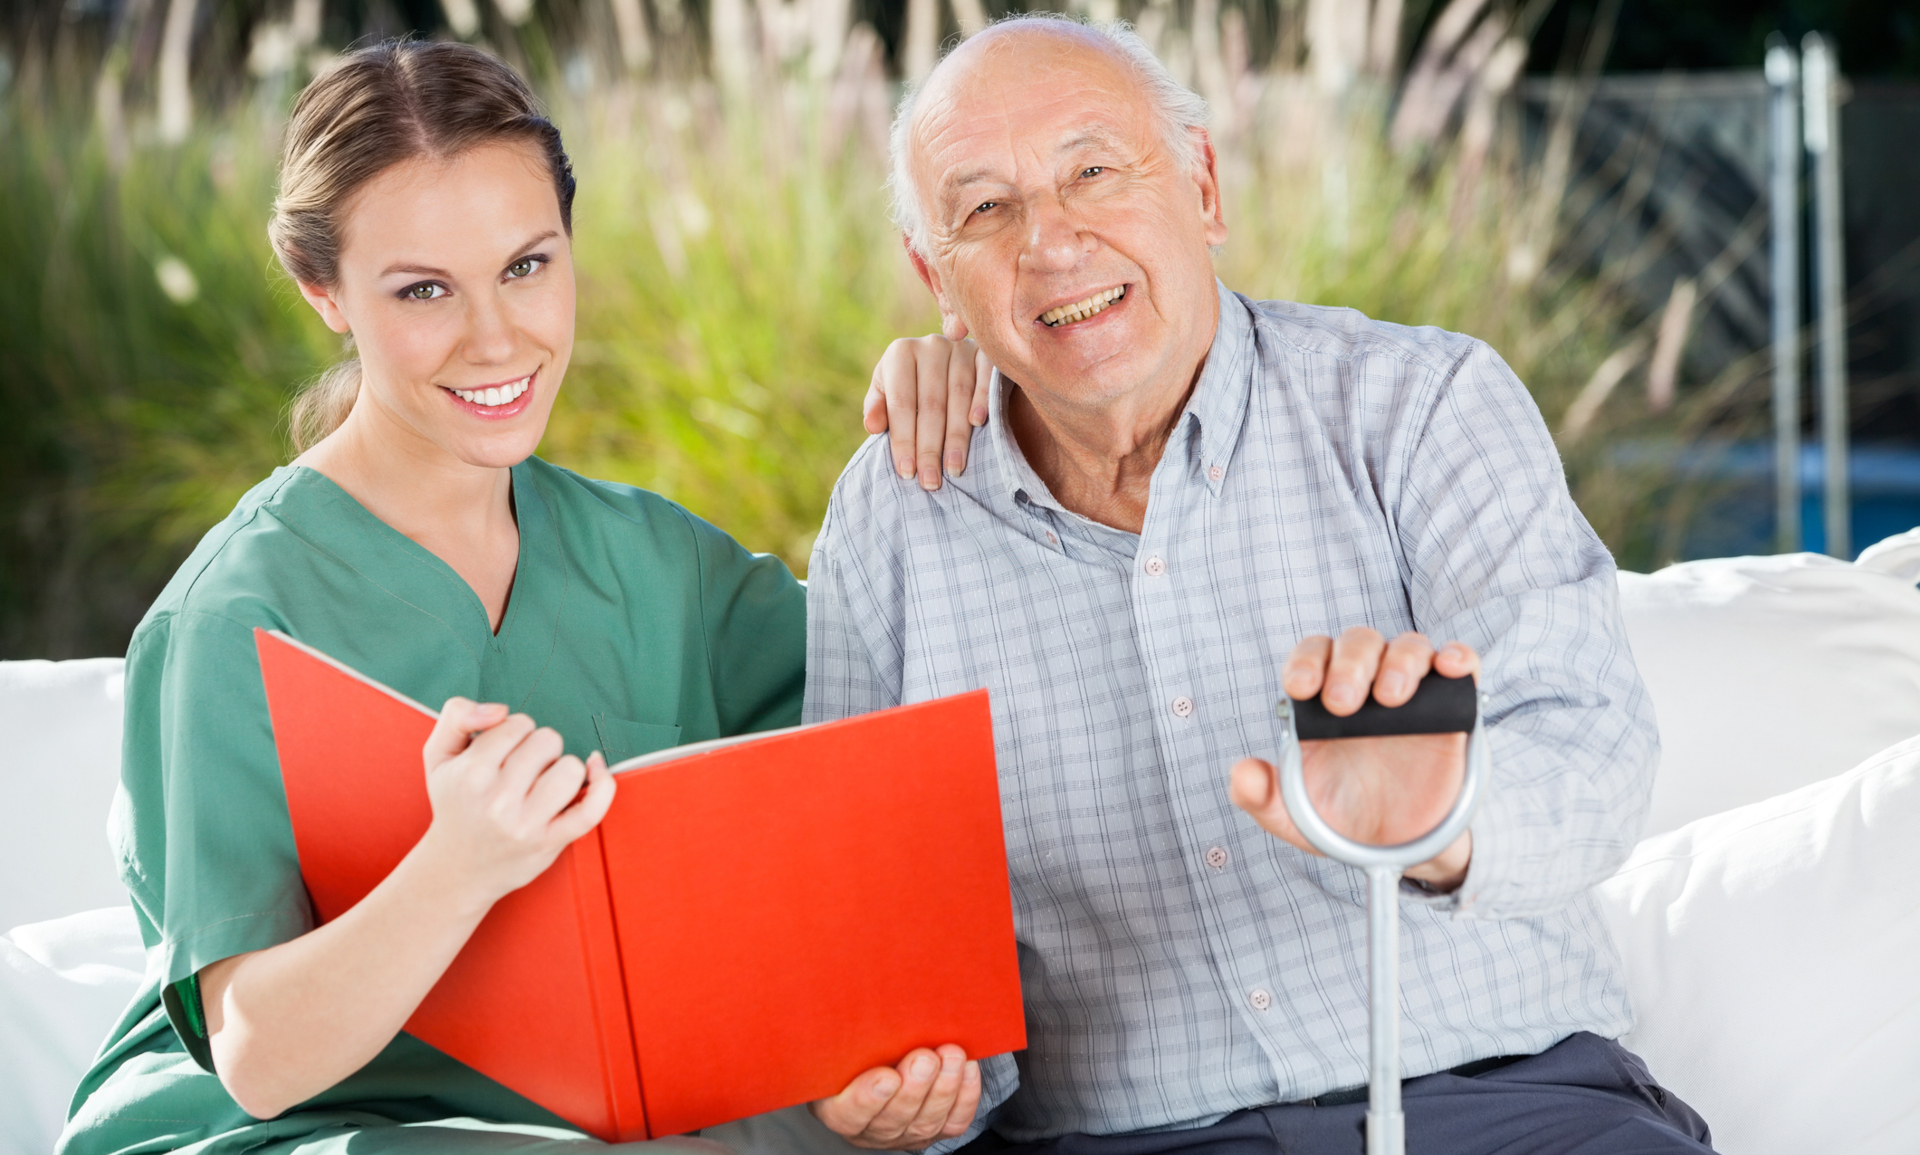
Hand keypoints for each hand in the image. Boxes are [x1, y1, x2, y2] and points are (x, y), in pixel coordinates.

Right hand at [416, 698, 616, 908]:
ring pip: (570, 768)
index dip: (515, 732)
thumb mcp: (438, 756)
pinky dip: (602, 786)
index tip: (505, 751)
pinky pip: (591, 809)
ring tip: (543, 782)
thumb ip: (457, 715)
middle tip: (522, 771)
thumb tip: (499, 710)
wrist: (456, 869)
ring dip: (562, 769)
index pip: (517, 724)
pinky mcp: (549, 842)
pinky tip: (595, 771)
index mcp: (471, 773)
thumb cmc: (455, 806)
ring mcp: (525, 823)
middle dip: (539, 749)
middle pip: (547, 741)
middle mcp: (498, 799)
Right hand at [810, 1045, 981, 1149]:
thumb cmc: (865, 1040)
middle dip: (914, 1088)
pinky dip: (965, 1095)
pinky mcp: (937, 1130)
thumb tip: (860, 992)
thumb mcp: (848, 1035)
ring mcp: (906, 1132)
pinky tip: (967, 1069)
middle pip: (892, 1119)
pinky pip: (954, 1121)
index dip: (867, 1099)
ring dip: (943, 1088)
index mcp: (837, 1105)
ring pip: (926, 1122)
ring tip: (952, 1056)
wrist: (895, 1049)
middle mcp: (871, 1127)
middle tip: (925, 1058)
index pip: (847, 1114)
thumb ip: (851, 1028)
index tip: (887, 1076)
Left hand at [864, 335, 994, 490]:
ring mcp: (960, 347)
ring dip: (956, 436)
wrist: (948, 360)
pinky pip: (986, 378)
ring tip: (953, 469)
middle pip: (930, 405)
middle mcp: (930, 345)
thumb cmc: (912, 384)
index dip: (903, 440)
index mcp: (900, 352)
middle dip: (929, 447)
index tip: (907, 473)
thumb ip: (878, 408)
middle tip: (930, 481)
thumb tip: (872, 426)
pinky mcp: (985, 352)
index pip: (901, 403)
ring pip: (958, 397)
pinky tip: (977, 424)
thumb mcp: (888, 391)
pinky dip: (982, 400)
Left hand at [1229, 629, 1479, 889]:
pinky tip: (1450, 667)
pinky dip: (1459, 656)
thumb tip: (1243, 773)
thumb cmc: (1341, 819)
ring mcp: (1412, 693)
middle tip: (1343, 703)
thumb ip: (1260, 796)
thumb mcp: (1292, 816)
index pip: (1313, 655)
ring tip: (1390, 698)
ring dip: (1399, 662)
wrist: (1398, 847)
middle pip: (1358, 643)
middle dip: (1348, 665)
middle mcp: (1366, 685)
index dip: (1306, 662)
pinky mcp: (1453, 708)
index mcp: (1322, 699)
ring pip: (1409, 646)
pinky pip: (1461, 665)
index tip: (1302, 688)